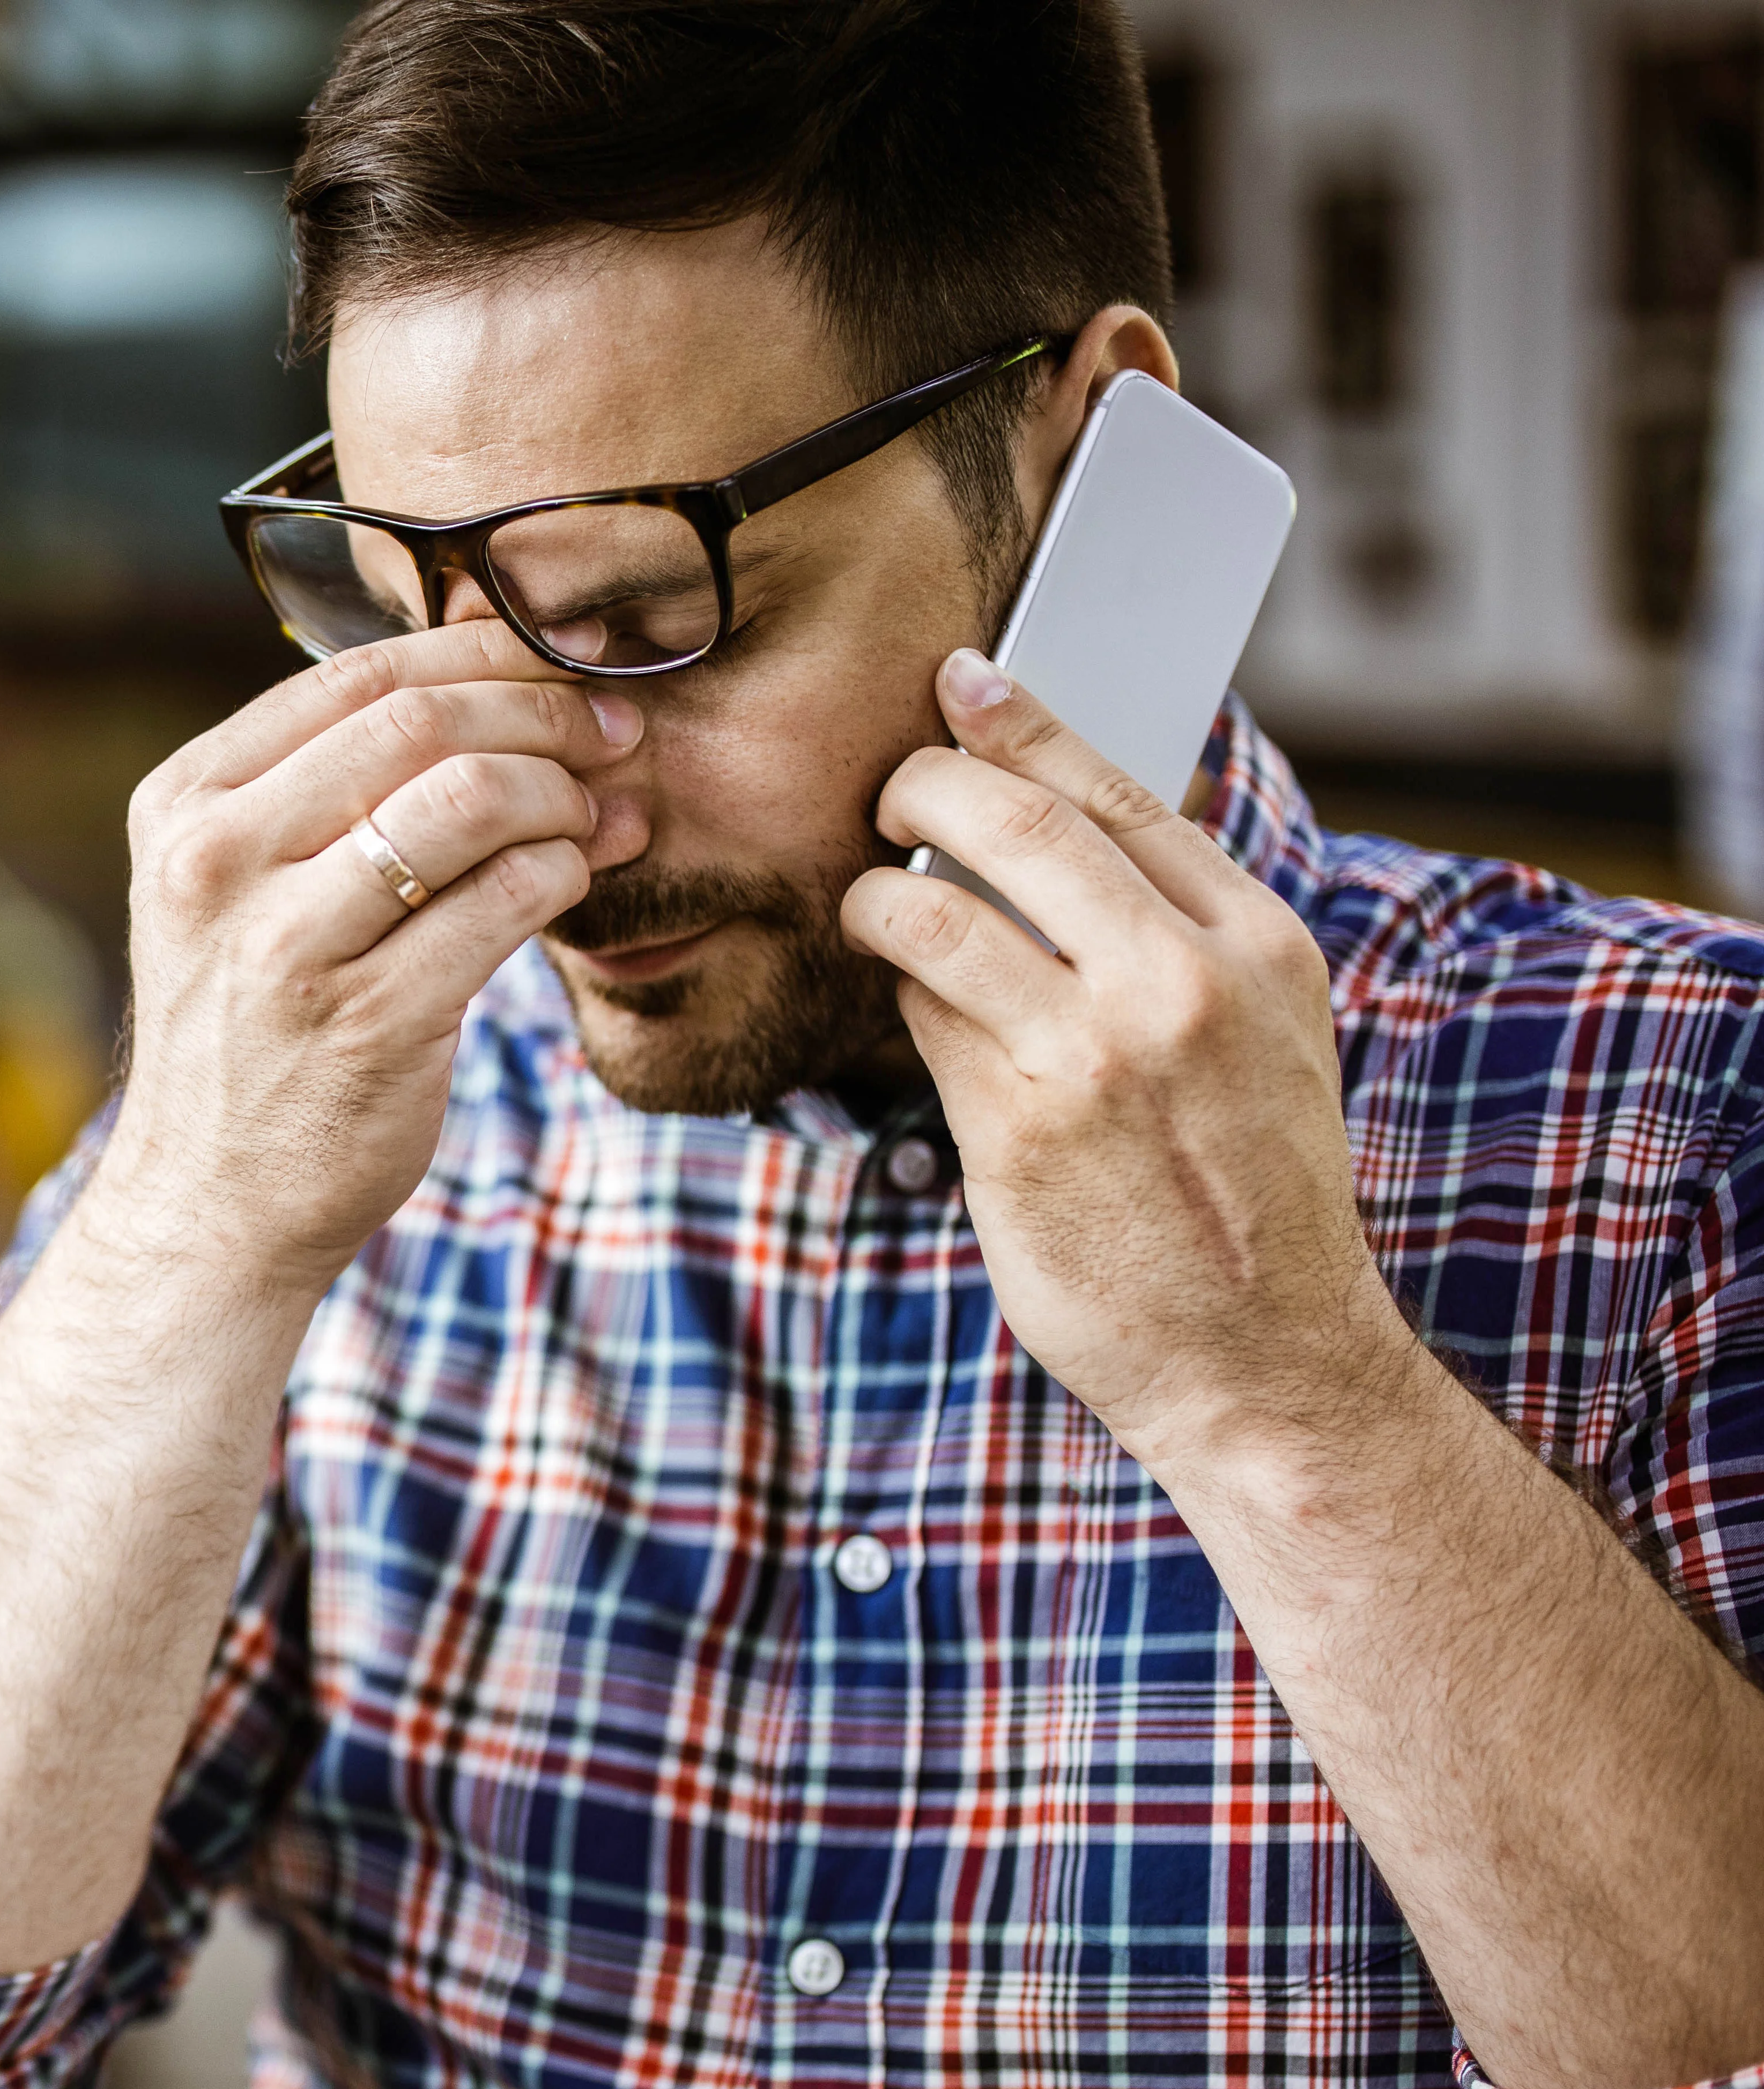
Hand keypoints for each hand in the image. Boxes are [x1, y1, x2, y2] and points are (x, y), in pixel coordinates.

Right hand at [95, 624, 639, 1292]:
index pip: (354, 677)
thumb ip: (322, 789)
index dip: (481, 651)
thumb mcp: (233, 890)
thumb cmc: (248, 1029)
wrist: (210, 1203)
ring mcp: (290, 948)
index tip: (560, 663)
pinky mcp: (370, 1024)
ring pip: (470, 800)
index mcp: (184, 807)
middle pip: (420, 723)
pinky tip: (578, 876)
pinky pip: (506, 902)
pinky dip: (563, 872)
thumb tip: (497, 682)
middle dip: (543, 712)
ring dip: (562, 793)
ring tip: (597, 814)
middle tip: (612, 734)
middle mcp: (220, 865)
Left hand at [842, 650, 1406, 1462]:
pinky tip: (908, 994)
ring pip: (940, 915)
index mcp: (1256, 946)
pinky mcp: (1019, 1130)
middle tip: (894, 788)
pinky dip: (902, 991)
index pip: (1120, 792)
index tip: (964, 681)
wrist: (1263, 1352)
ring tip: (877, 903)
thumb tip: (1074, 815)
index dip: (1027, 723)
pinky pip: (922, 1017)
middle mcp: (1180, 986)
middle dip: (930, 785)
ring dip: (884, 896)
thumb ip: (1185, 927)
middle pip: (1016, 823)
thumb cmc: (1247, 1185)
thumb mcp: (1266, 1032)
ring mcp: (1094, 1057)